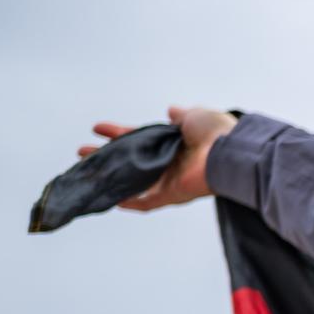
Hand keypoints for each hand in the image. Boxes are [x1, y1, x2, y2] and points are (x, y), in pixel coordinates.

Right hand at [78, 103, 237, 210]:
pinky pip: (146, 202)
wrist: (232, 153)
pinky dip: (129, 201)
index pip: (139, 137)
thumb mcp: (196, 116)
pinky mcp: (172, 195)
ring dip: (109, 176)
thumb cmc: (217, 133)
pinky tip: (108, 198)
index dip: (118, 132)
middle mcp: (170, 162)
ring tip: (84, 171)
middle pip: (131, 159)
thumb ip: (181, 116)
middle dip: (105, 155)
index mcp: (174, 143)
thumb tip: (171, 111)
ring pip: (132, 180)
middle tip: (82, 152)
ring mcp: (170, 180)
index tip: (96, 128)